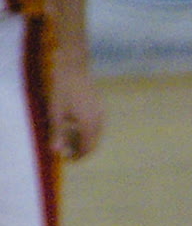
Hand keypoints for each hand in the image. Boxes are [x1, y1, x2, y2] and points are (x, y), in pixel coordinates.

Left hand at [45, 44, 103, 161]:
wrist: (73, 67)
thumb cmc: (62, 89)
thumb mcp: (55, 112)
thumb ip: (57, 133)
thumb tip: (56, 152)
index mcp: (89, 125)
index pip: (87, 148)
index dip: (78, 156)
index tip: (68, 159)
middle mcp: (99, 121)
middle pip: (94, 143)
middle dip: (82, 149)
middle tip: (68, 151)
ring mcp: (101, 113)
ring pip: (96, 134)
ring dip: (85, 140)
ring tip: (70, 138)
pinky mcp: (100, 106)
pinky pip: (96, 125)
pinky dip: (88, 130)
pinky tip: (76, 124)